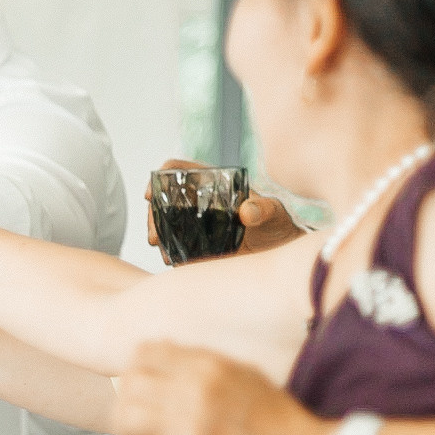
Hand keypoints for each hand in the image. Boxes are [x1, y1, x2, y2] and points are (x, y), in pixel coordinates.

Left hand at [111, 340, 330, 434]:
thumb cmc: (277, 422)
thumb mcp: (244, 374)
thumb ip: (202, 364)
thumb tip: (160, 352)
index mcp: (209, 365)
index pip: (144, 352)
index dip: (138, 371)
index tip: (146, 387)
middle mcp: (196, 390)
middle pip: (129, 383)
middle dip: (130, 401)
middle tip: (143, 418)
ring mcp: (191, 427)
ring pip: (127, 418)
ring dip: (134, 431)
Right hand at [146, 159, 304, 255]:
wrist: (283, 253)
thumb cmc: (279, 225)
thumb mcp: (275, 213)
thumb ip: (263, 209)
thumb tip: (246, 212)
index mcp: (212, 182)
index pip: (179, 171)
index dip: (161, 178)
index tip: (151, 194)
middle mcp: (199, 201)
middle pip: (164, 200)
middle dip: (154, 217)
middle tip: (155, 237)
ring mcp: (196, 224)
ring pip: (166, 224)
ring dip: (160, 238)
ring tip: (165, 255)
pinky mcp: (197, 246)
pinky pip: (176, 247)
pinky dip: (171, 254)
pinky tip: (173, 263)